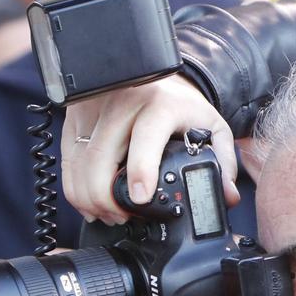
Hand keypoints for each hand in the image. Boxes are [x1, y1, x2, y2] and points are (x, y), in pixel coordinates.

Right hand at [63, 74, 238, 222]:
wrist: (154, 78)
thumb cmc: (181, 106)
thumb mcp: (211, 127)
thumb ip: (223, 163)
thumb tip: (226, 197)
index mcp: (161, 103)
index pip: (146, 135)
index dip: (141, 169)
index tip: (140, 199)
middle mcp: (123, 102)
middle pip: (100, 158)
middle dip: (106, 199)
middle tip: (121, 218)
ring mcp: (95, 108)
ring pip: (79, 163)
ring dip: (88, 198)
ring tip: (107, 213)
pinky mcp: (75, 116)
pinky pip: (68, 159)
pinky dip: (74, 186)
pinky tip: (90, 200)